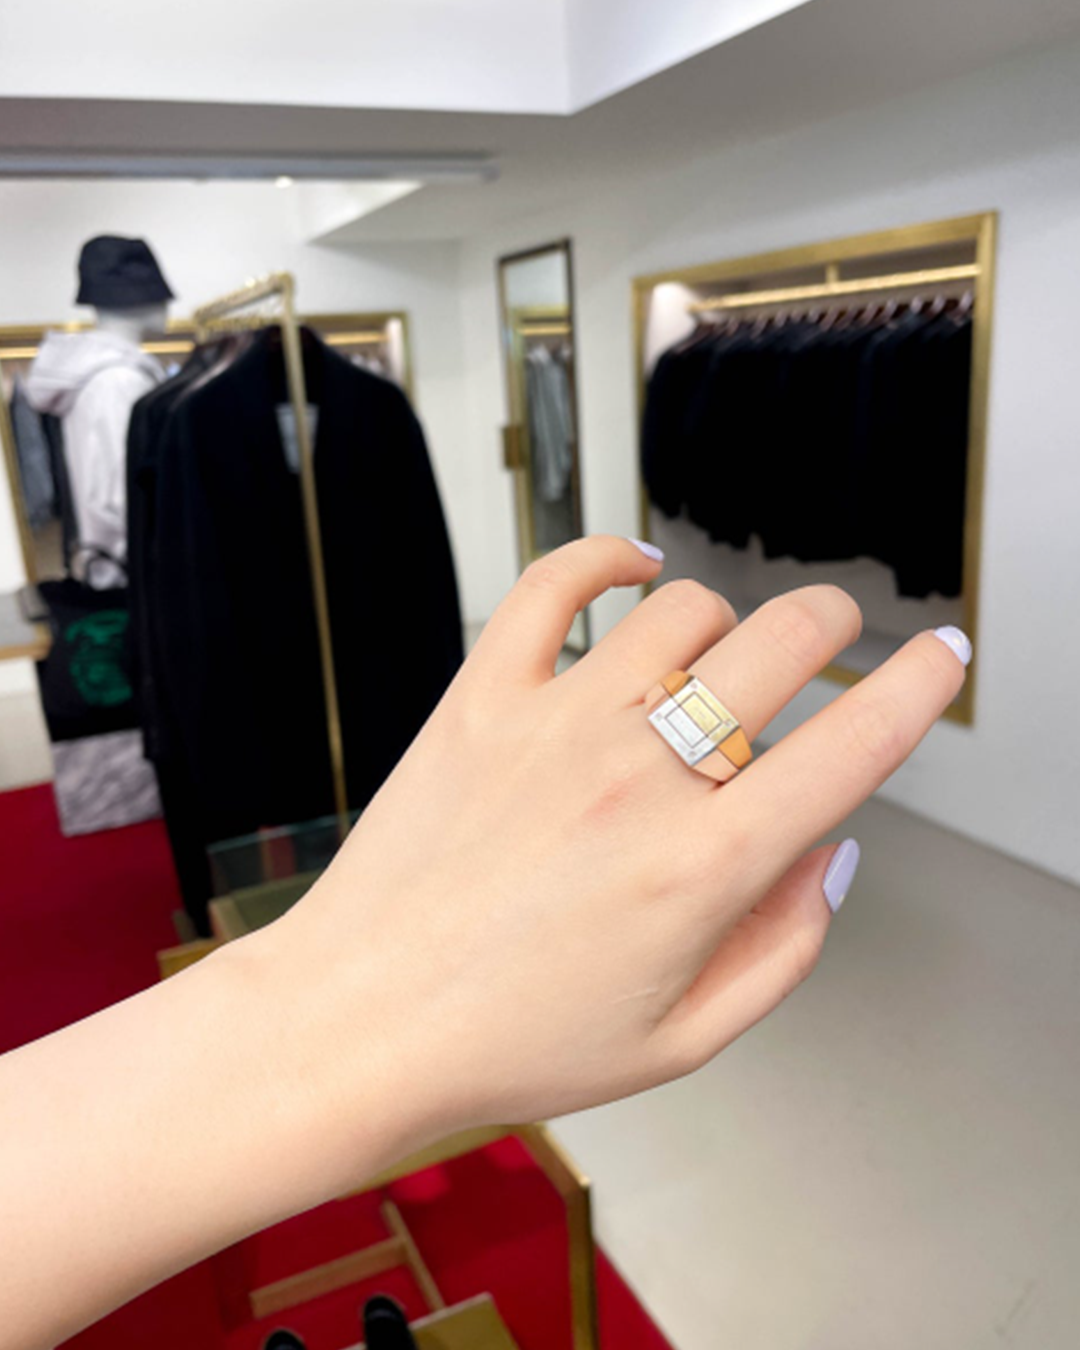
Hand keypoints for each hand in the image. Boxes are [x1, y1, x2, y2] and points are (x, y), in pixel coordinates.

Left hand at [267, 534, 968, 1154]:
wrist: (361, 1021)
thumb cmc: (510, 1041)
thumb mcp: (681, 1041)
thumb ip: (782, 949)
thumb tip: (827, 854)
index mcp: (701, 867)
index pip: (850, 749)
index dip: (918, 689)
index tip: (942, 655)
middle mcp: (637, 779)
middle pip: (780, 642)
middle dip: (832, 622)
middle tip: (830, 634)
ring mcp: (554, 725)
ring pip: (682, 610)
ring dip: (721, 620)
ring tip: (708, 656)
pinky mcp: (481, 698)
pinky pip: (551, 585)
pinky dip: (603, 558)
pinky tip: (631, 569)